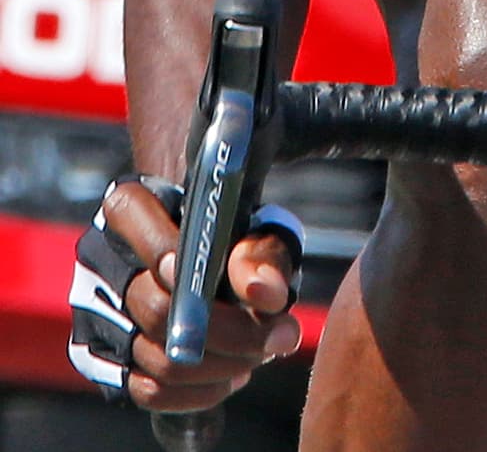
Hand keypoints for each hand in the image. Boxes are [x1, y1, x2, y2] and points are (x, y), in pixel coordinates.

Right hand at [67, 179, 300, 411]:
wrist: (209, 261)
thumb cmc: (234, 238)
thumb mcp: (258, 230)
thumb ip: (265, 255)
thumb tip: (265, 295)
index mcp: (130, 210)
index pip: (134, 221)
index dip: (173, 254)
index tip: (216, 280)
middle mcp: (100, 260)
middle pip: (156, 308)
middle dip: (228, 330)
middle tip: (277, 337)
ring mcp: (95, 312)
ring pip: (155, 355)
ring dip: (220, 364)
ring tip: (260, 354)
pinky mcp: (99, 356)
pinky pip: (146, 389)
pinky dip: (197, 391)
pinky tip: (231, 376)